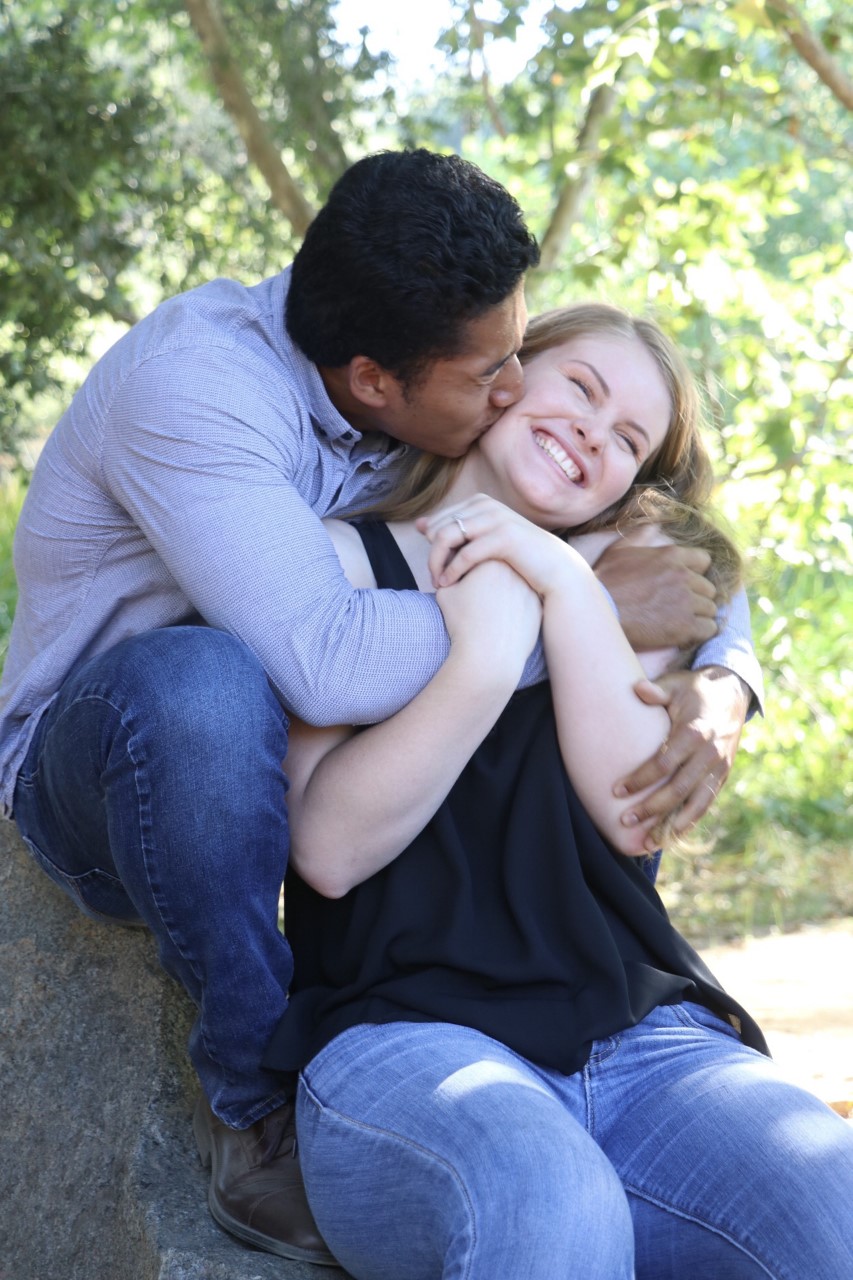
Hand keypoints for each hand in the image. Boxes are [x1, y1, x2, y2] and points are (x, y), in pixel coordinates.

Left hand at [417, 494, 577, 597]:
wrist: (556, 569)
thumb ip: (455, 530)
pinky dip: (452, 570)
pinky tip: (448, 585)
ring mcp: (496, 519)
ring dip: (436, 562)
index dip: (430, 545)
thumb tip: (420, 525)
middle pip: (439, 528)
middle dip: (431, 554)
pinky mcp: (504, 538)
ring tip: (437, 582)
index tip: (432, 567)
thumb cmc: (519, 558)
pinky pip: (466, 553)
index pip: (439, 520)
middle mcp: (486, 505)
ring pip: (447, 538)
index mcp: (481, 503)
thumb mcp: (484, 539)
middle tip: (432, 577)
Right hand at [436, 558, 541, 672]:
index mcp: (491, 560)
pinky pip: (521, 605)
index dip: (465, 579)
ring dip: (499, 596)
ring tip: (486, 616)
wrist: (488, 657)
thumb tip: (452, 571)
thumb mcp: (446, 594)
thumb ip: (448, 575)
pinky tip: (501, 624)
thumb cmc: (463, 624)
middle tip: (475, 607)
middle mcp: (514, 570)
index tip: (462, 596)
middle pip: (496, 573)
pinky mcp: (538, 607)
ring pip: (510, 588)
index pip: (476, 562)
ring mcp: (530, 589)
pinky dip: (511, 611)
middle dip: (484, 585)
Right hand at [594, 542, 717, 650]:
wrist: (599, 612)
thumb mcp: (619, 551)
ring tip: (680, 620)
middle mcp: (684, 576)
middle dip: (696, 596)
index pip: (704, 561)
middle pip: (708, 587)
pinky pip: (709, 628)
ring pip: (710, 608)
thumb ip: (640, 536)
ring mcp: (686, 602)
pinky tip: (685, 632)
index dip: (694, 572)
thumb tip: (653, 526)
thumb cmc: (605, 581)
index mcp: (672, 556)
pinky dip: (700, 631)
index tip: (683, 583)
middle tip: (678, 605)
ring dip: (698, 615)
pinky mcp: (685, 626)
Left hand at [614, 666, 750, 849]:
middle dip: (651, 808)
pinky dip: (691, 820)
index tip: (617, 790)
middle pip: (678, 789)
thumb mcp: (676, 684)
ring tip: (650, 841)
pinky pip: (707, 803)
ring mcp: (719, 767)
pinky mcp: (723, 775)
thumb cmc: (695, 690)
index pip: (664, 764)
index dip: (640, 779)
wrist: (733, 692)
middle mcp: (709, 754)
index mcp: (695, 732)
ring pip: (695, 803)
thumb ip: (656, 691)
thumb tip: (637, 689)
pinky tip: (672, 834)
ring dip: (672, 824)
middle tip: (626, 820)